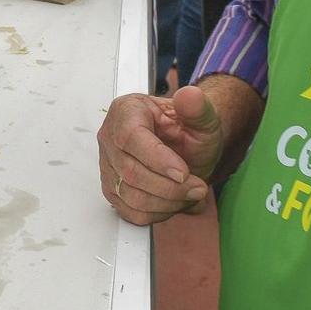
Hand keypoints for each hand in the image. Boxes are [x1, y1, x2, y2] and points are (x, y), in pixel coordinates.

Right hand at [97, 83, 222, 224]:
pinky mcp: (112, 189)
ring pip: (130, 195)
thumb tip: (189, 96)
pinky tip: (174, 201)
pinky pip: (130, 211)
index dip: (157, 159)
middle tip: (198, 187)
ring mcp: (107, 165)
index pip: (130, 137)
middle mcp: (110, 136)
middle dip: (170, 187)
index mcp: (126, 110)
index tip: (183, 173)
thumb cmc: (190, 131)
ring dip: (167, 202)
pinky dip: (157, 212)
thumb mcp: (202, 117)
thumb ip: (198, 108)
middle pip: (130, 171)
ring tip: (190, 193)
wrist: (187, 150)